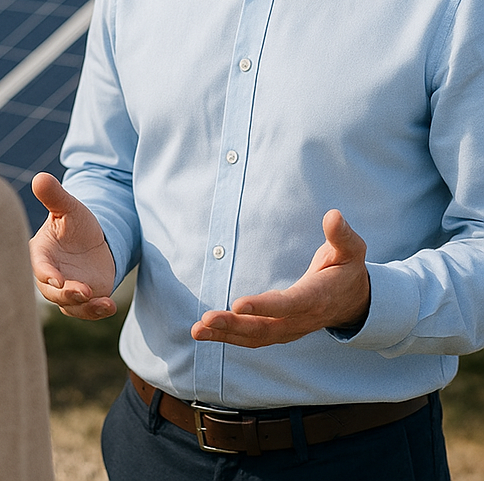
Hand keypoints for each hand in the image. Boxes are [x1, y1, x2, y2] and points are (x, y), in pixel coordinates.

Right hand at [29, 172, 116, 319]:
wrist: (93, 239)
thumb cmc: (74, 222)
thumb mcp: (68, 206)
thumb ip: (54, 196)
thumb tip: (40, 177)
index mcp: (41, 253)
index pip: (39, 266)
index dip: (45, 274)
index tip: (56, 280)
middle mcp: (50, 275)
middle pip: (52, 292)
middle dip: (66, 295)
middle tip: (83, 291)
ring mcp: (66, 290)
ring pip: (69, 306)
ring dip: (84, 307)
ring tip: (104, 302)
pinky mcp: (82, 300)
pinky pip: (85, 311)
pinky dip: (96, 311)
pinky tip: (110, 305)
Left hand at [191, 209, 369, 347]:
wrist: (355, 302)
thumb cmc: (347, 270)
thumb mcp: (352, 250)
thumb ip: (342, 235)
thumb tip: (333, 215)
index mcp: (317, 297)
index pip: (289, 304)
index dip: (265, 306)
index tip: (238, 304)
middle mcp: (301, 318)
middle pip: (266, 327)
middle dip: (235, 325)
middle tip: (207, 320)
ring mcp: (290, 329)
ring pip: (256, 337)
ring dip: (226, 334)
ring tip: (198, 330)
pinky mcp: (280, 331)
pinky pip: (254, 338)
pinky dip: (229, 337)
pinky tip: (206, 332)